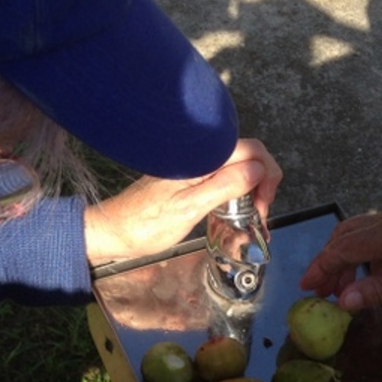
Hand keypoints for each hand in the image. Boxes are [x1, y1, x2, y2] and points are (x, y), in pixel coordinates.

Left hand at [83, 138, 282, 265]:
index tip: (263, 205)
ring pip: (238, 167)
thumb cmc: (146, 225)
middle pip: (249, 156)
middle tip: (259, 215)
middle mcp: (201, 155)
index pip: (252, 149)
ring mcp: (196, 165)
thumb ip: (224, 186)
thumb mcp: (189, 209)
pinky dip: (236, 192)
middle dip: (263, 182)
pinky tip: (234, 213)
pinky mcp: (191, 176)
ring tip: (250, 218)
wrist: (114, 231)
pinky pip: (223, 176)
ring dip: (251, 189)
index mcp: (202, 157)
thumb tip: (258, 169)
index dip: (267, 174)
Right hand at [299, 203, 381, 311]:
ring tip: (342, 287)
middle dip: (330, 261)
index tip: (308, 286)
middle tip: (320, 289)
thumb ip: (380, 291)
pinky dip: (367, 253)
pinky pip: (380, 232)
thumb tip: (344, 300)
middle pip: (348, 234)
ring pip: (362, 232)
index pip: (345, 247)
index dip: (323, 267)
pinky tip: (372, 277)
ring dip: (347, 257)